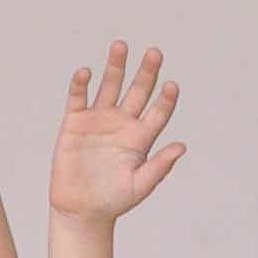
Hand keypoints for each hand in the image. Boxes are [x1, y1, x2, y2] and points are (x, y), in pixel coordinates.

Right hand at [50, 42, 184, 224]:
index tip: (171, 86)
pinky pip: (78, 98)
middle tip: (155, 53)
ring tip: (120, 46)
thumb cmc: (113, 201)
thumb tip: (182, 147)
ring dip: (115, 66)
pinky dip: (80, 85)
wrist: (80, 210)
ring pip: (110, 85)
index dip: (166, 98)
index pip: (158, 111)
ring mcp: (99, 120)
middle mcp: (123, 123)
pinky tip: (86, 73)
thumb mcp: (139, 186)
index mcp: (141, 137)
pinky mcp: (75, 122)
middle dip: (147, 72)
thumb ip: (159, 166)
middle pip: (138, 90)